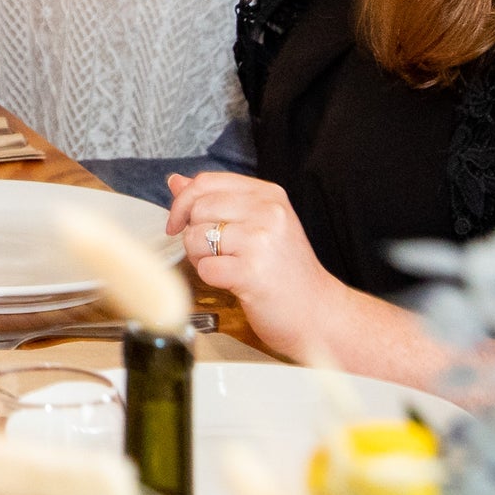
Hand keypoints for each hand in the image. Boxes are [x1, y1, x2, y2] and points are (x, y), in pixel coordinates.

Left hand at [163, 171, 348, 359]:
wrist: (319, 313)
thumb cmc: (285, 272)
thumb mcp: (257, 224)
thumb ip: (216, 200)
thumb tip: (176, 181)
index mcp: (268, 195)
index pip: (206, 182)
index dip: (183, 203)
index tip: (179, 223)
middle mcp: (267, 212)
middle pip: (197, 209)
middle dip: (194, 235)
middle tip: (217, 253)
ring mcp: (261, 241)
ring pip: (195, 238)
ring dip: (202, 258)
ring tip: (229, 267)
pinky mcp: (252, 272)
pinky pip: (204, 268)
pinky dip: (211, 279)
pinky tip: (234, 282)